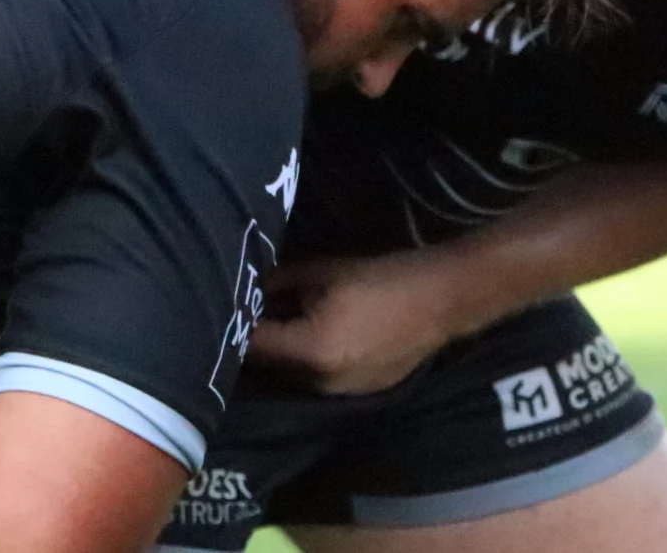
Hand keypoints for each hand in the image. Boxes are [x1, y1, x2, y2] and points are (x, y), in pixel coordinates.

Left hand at [249, 253, 460, 394]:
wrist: (443, 299)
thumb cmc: (383, 277)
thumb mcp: (326, 272)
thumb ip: (280, 282)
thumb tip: (248, 285)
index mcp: (310, 351)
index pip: (254, 346)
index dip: (236, 327)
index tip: (223, 311)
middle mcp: (320, 383)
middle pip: (272, 367)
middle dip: (262, 342)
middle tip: (250, 316)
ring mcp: (342, 394)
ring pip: (296, 377)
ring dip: (287, 355)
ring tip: (284, 328)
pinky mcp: (360, 395)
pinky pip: (321, 381)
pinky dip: (313, 364)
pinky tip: (319, 341)